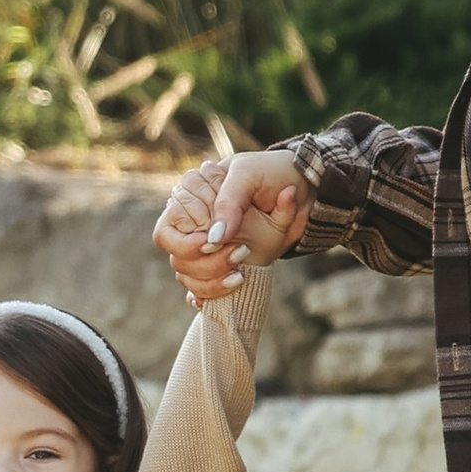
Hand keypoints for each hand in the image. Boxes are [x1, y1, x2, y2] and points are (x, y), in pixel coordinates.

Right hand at [155, 146, 310, 302]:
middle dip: (205, 262)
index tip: (216, 242)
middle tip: (239, 254)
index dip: (188, 241)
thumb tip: (214, 237)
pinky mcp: (221, 264)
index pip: (167, 231)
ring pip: (186, 275)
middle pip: (176, 256)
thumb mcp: (248, 178)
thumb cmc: (272, 176)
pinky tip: (222, 294)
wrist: (304, 190)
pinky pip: (200, 287)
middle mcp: (195, 226)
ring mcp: (206, 247)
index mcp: (192, 201)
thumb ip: (228, 202)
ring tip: (240, 274)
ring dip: (210, 281)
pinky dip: (208, 295)